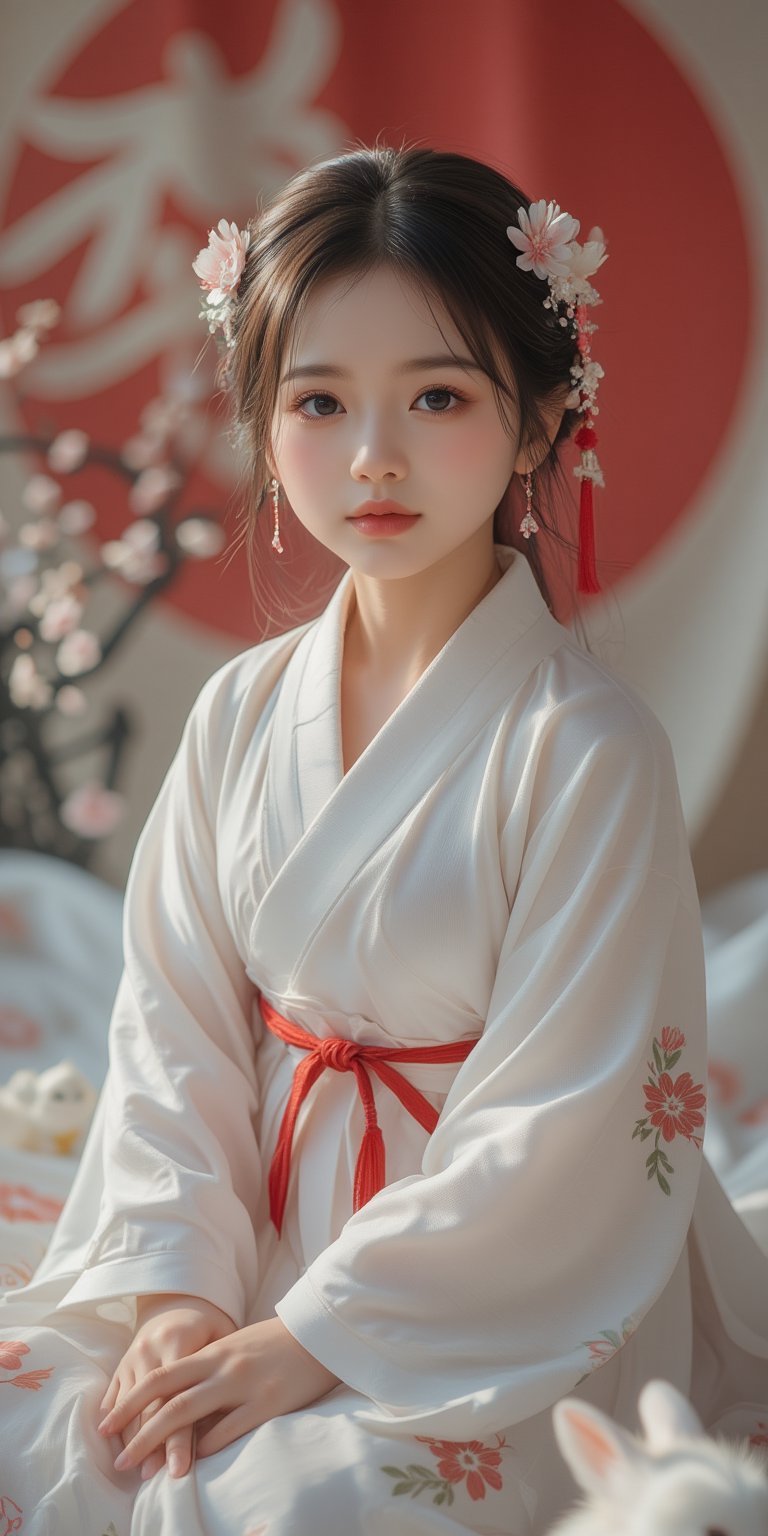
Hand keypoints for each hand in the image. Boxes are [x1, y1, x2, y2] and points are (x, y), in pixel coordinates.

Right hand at [98, 1293, 237, 1481]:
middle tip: (148, 1478)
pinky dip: (113, 1418)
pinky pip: (114, 1392)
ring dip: (129, 1437)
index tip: (179, 1470)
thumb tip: (226, 1424)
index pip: (179, 1398)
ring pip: (128, 1402)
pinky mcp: (123, 1359)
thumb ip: (223, 1374)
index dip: (180, 1437)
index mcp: (180, 1342)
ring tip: (131, 1468)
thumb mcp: (223, 1336)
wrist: (180, 1297)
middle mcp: (151, 1348)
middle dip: (148, 1444)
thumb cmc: (210, 1325)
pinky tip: (113, 1442)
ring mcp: (133, 1354)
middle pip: (150, 1404)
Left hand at [98, 1315, 341, 1474]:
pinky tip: (194, 1463)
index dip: (130, 1400)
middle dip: (136, 1428)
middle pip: (166, 1397)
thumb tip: (177, 1395)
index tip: (107, 1423)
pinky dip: (207, 1447)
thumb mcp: (236, 1347)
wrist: (320, 1332)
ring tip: (145, 1470)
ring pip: (190, 1414)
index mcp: (212, 1351)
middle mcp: (221, 1366)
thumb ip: (208, 1367)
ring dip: (162, 1445)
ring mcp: (242, 1385)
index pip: (161, 1376)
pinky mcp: (266, 1403)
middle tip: (117, 1458)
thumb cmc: (276, 1342)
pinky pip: (229, 1429)